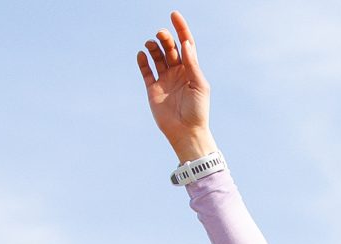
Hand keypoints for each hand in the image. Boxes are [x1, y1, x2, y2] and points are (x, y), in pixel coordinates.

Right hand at [136, 11, 213, 158]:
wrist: (186, 132)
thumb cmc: (198, 110)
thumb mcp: (199, 85)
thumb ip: (192, 64)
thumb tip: (185, 44)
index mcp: (191, 69)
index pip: (186, 44)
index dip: (180, 29)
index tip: (174, 15)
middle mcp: (177, 72)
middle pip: (170, 48)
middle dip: (165, 38)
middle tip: (161, 35)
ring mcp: (164, 79)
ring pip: (157, 56)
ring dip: (153, 47)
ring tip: (150, 44)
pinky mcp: (153, 89)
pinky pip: (146, 71)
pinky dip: (142, 61)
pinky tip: (141, 54)